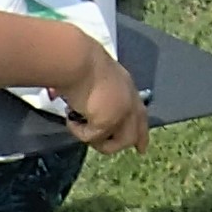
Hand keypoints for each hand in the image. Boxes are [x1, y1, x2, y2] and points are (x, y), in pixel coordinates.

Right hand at [62, 36, 147, 151]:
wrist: (78, 61)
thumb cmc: (80, 62)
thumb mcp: (95, 78)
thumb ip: (97, 95)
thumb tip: (82, 109)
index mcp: (127, 86)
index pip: (140, 113)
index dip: (141, 132)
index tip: (141, 149)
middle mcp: (129, 101)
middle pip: (133, 134)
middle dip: (115, 145)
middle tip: (96, 145)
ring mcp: (122, 113)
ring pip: (117, 143)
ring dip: (96, 140)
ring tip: (79, 126)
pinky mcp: (108, 122)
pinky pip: (92, 137)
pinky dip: (78, 131)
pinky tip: (70, 118)